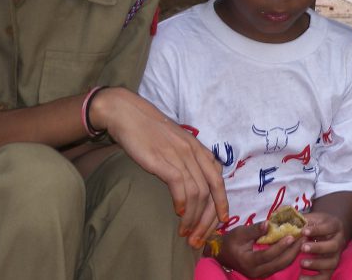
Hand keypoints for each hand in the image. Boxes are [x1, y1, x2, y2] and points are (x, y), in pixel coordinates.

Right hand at [90, 87, 229, 246]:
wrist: (129, 115)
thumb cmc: (151, 133)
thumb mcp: (176, 145)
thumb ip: (188, 161)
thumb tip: (194, 187)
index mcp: (199, 149)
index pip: (219, 180)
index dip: (222, 203)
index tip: (221, 221)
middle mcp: (193, 152)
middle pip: (211, 191)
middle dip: (208, 218)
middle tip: (199, 237)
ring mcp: (179, 155)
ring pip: (197, 192)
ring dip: (193, 217)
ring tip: (185, 231)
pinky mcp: (163, 159)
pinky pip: (180, 185)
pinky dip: (182, 202)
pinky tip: (178, 213)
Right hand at [217, 222, 302, 277]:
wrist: (222, 254)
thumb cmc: (231, 241)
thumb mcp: (240, 232)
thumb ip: (255, 229)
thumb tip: (268, 224)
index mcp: (249, 262)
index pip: (268, 255)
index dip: (280, 246)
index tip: (292, 236)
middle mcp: (256, 272)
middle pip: (279, 263)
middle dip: (293, 251)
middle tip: (304, 237)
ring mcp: (261, 275)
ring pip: (281, 265)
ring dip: (293, 253)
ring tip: (303, 240)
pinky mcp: (265, 272)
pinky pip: (279, 265)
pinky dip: (288, 256)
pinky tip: (295, 246)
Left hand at [297, 211, 345, 279]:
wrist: (330, 231)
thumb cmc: (318, 223)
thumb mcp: (313, 218)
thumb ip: (303, 220)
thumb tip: (289, 223)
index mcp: (335, 226)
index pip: (328, 227)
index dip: (317, 230)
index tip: (303, 231)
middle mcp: (339, 241)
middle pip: (333, 246)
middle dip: (318, 248)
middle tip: (303, 247)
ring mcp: (336, 255)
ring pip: (332, 262)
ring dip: (317, 264)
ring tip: (301, 263)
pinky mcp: (331, 267)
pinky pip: (326, 276)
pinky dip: (315, 279)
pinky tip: (301, 278)